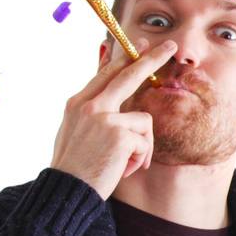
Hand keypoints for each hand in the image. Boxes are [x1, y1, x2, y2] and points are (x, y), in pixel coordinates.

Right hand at [48, 38, 176, 197]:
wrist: (66, 191)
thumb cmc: (74, 169)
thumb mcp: (76, 134)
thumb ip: (92, 115)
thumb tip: (110, 103)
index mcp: (77, 103)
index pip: (105, 74)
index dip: (123, 58)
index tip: (137, 44)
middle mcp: (89, 105)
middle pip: (127, 74)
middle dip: (150, 59)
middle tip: (169, 46)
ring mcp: (104, 117)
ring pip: (144, 120)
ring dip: (141, 146)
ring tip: (124, 164)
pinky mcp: (119, 134)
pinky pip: (145, 142)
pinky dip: (139, 159)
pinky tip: (123, 169)